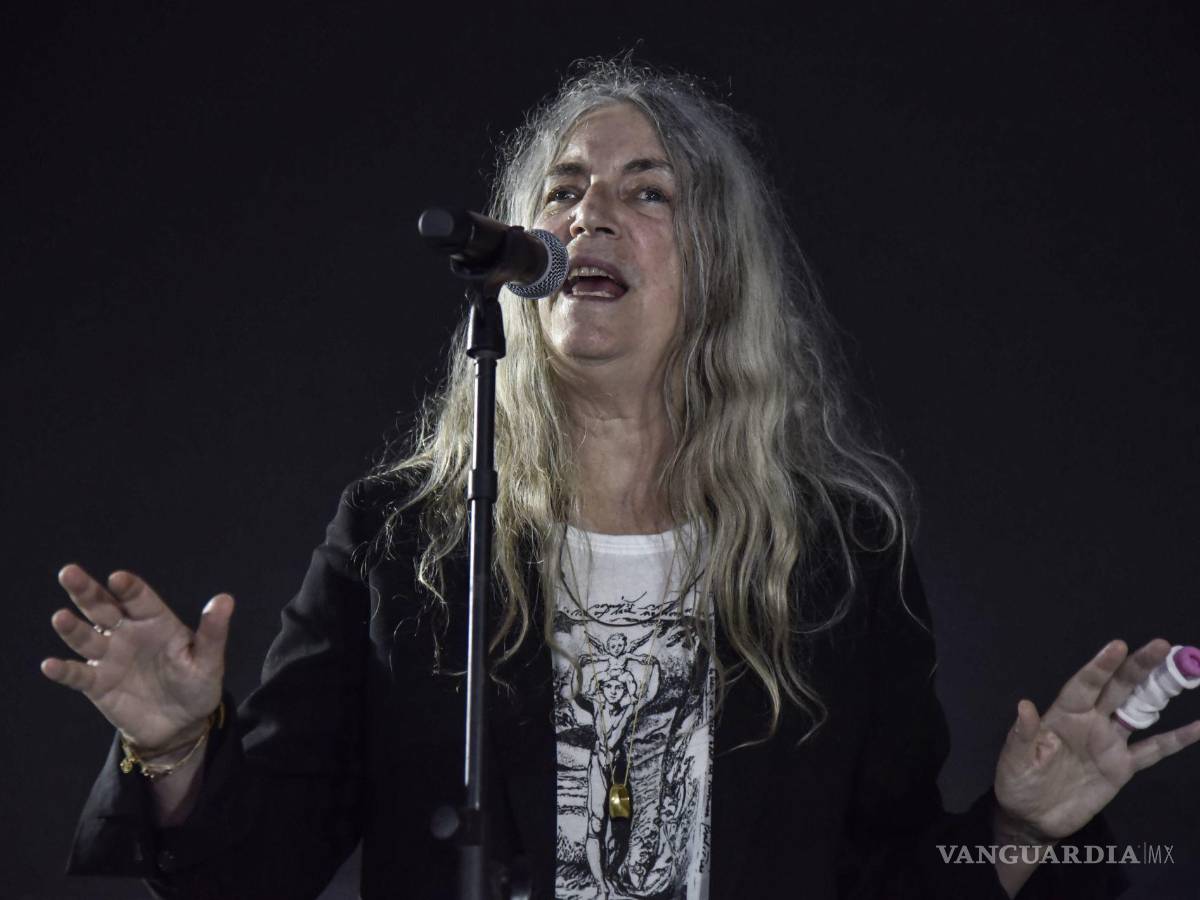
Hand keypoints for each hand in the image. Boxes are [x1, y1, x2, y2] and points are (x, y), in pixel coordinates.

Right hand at [40, 564, 233, 749]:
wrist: (181, 723)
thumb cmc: (197, 683)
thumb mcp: (209, 660)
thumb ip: (212, 631)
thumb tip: (225, 599)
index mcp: (156, 621)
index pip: (140, 598)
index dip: (129, 587)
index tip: (118, 577)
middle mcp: (128, 632)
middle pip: (103, 607)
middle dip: (87, 591)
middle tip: (69, 572)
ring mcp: (110, 657)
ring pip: (86, 637)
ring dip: (72, 628)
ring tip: (60, 617)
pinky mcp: (98, 684)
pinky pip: (78, 675)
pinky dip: (64, 671)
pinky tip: (50, 665)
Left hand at [994, 638, 1199, 840]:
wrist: (1033, 818)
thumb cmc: (1017, 782)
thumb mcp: (1015, 759)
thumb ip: (1023, 734)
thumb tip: (1024, 705)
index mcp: (1063, 715)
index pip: (1084, 685)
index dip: (1100, 665)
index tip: (1118, 645)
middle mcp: (1089, 722)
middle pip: (1117, 688)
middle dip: (1137, 666)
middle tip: (1161, 644)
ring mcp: (1108, 742)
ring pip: (1138, 711)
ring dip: (1159, 692)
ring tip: (1181, 671)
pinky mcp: (1122, 767)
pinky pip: (1154, 750)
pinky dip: (1177, 739)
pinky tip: (1198, 727)